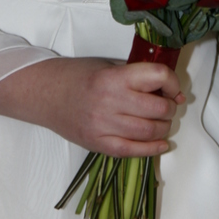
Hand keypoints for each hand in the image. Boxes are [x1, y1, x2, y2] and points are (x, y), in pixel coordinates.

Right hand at [0, 55, 184, 154]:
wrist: (44, 94)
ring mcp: (102, 126)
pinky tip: (162, 144)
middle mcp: (110, 102)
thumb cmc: (78, 76)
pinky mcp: (97, 144)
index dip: (173, 82)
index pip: (158, 77)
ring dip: (164, 127)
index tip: (174, 88)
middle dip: (170, 107)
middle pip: (158, 108)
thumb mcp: (109, 66)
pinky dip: (152, 149)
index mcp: (114, 77)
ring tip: (162, 122)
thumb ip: (137, 76)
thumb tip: (169, 90)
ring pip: (149, 131)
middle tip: (168, 105)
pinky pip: (132, 151)